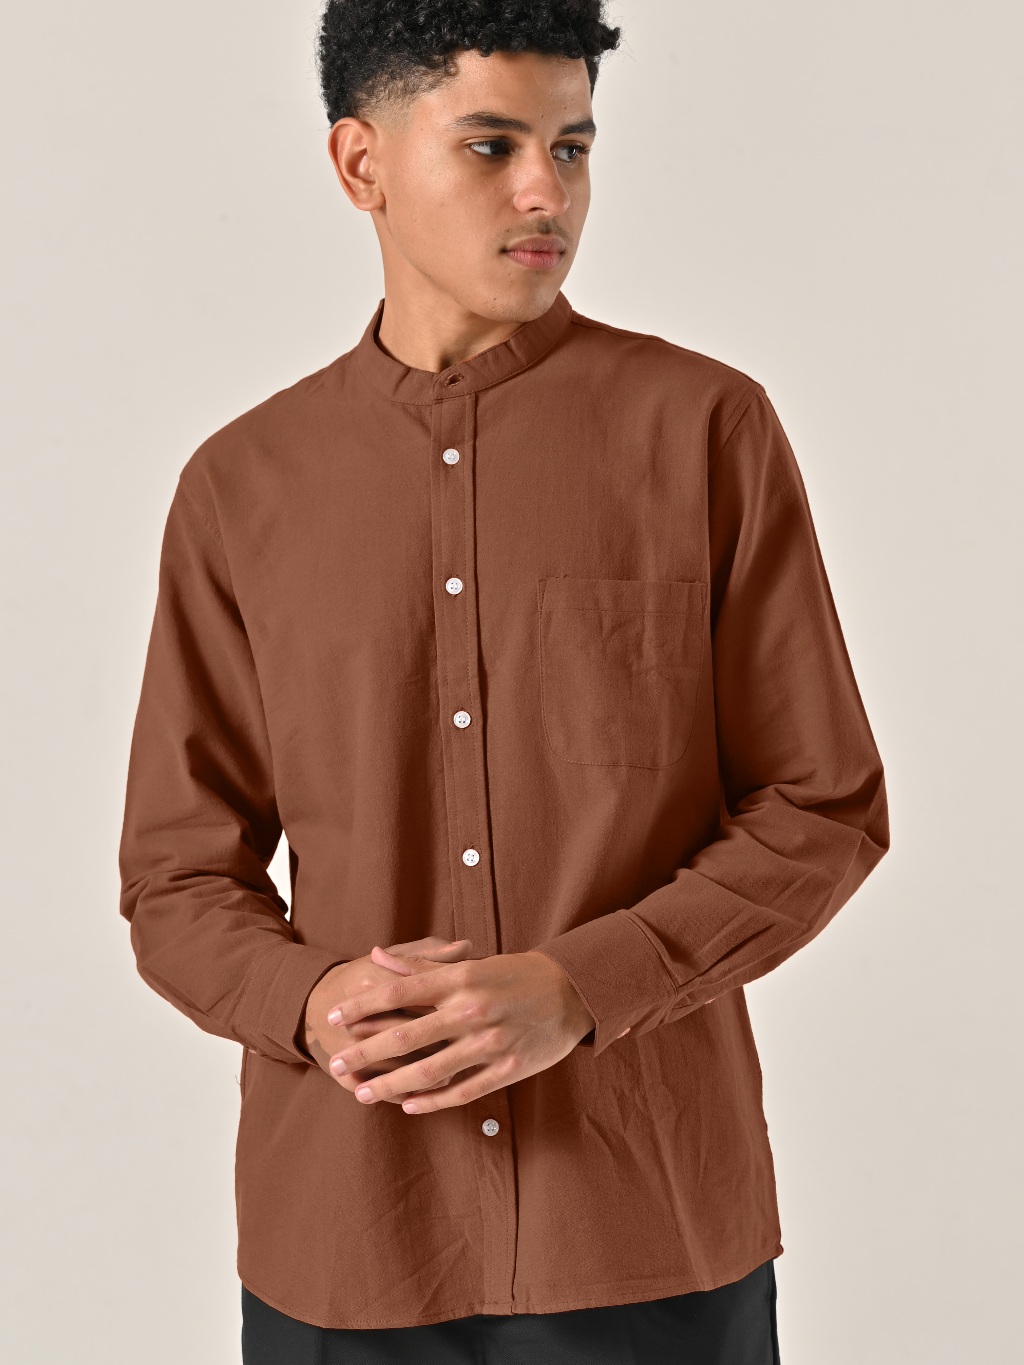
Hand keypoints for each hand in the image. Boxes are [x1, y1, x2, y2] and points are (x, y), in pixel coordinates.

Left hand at [325, 947, 597, 1112]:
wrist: (571, 991)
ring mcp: (489, 1043)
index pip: (398, 993)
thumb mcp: (468, 964)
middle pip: (405, 1037)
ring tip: (362, 1092)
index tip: (332, 1016)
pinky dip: (432, 1101)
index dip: (362, 1006)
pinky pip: (461, 1091)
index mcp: (460, 979)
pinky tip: (407, 1105)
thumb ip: (420, 966)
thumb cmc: (513, 974)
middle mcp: (471, 1010)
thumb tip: (376, 956)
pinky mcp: (507, 1069)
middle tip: (335, 1062)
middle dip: (364, 1052)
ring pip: (428, 1071)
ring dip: (390, 1085)